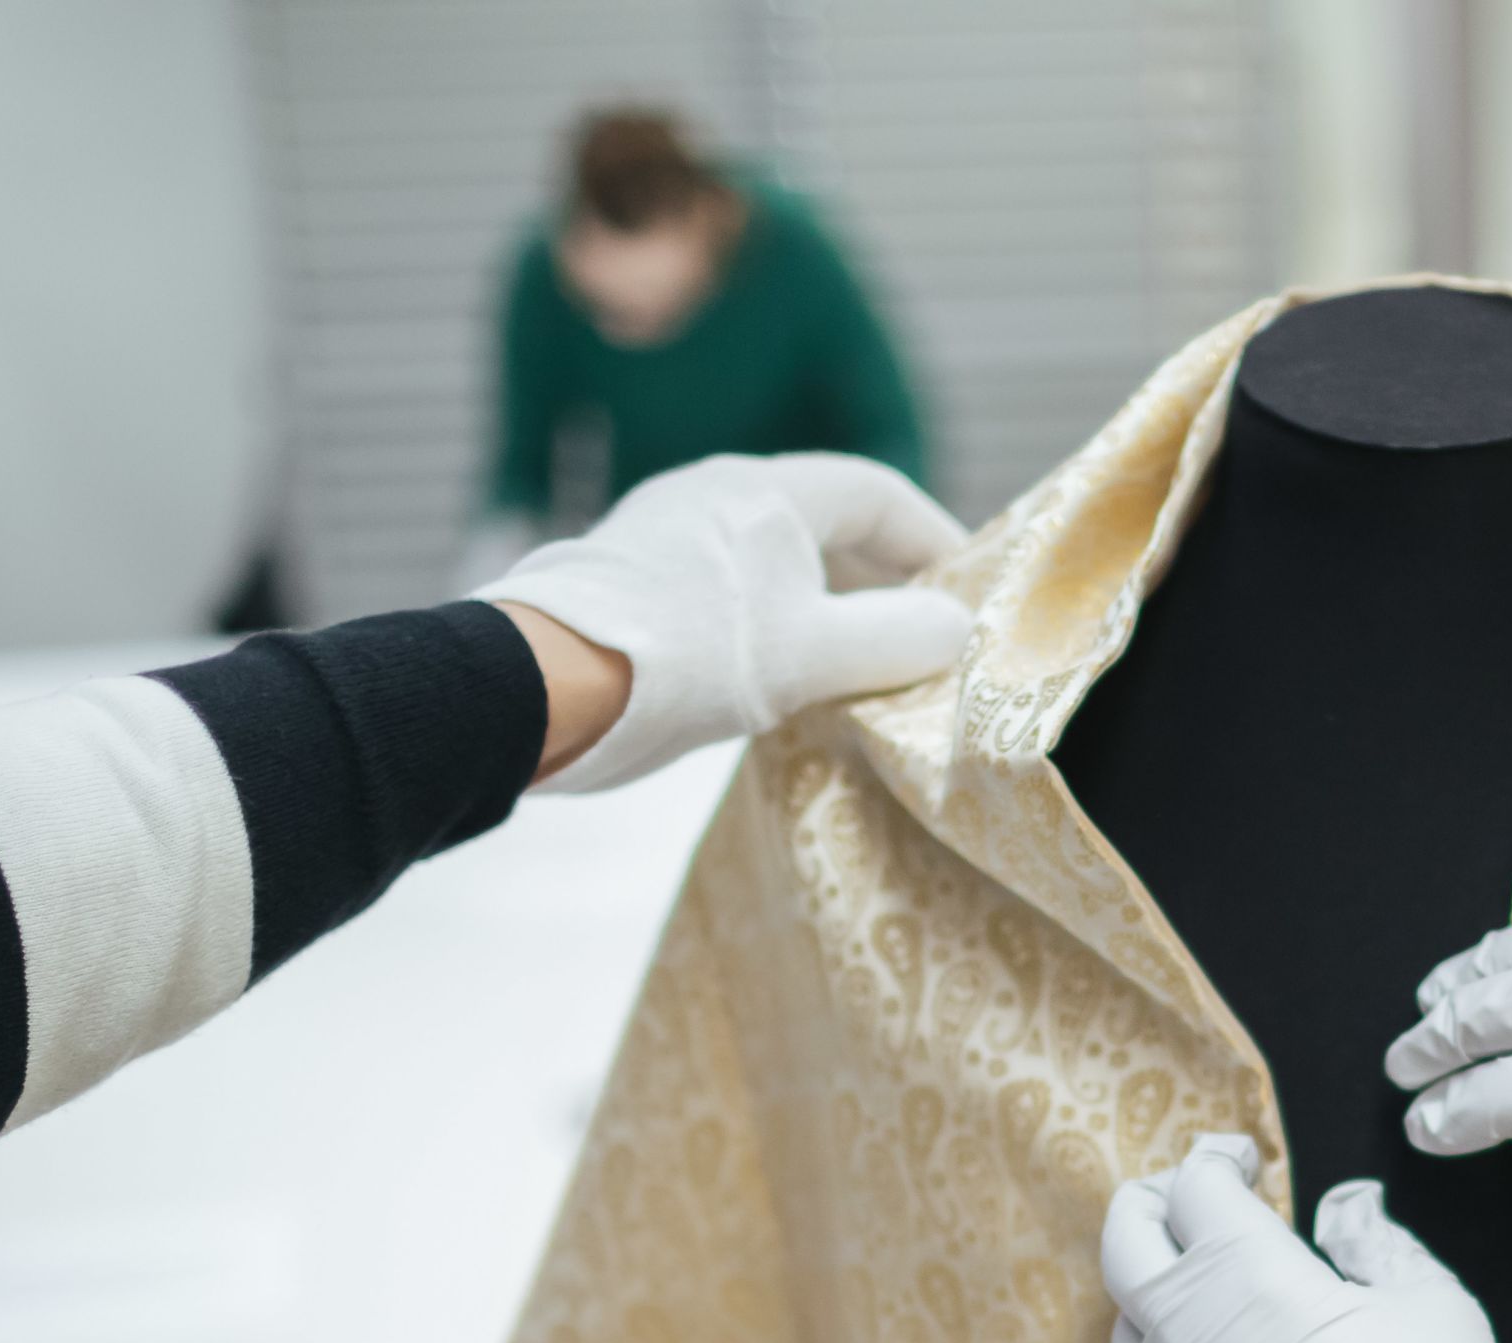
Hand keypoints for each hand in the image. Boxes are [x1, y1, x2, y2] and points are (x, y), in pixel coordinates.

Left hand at [476, 454, 974, 794]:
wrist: (543, 682)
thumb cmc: (688, 657)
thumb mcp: (812, 654)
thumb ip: (895, 639)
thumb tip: (953, 629)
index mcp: (769, 490)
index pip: (879, 494)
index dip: (935, 539)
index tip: (968, 594)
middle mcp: (718, 492)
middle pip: (825, 521)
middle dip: (882, 577)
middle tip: (919, 635)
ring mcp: (668, 531)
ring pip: (773, 558)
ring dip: (824, 604)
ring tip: (852, 665)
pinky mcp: (633, 577)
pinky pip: (728, 586)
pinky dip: (771, 621)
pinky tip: (771, 676)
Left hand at [1103, 1137, 1511, 1342]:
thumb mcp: (1430, 1304)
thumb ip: (1378, 1241)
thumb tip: (1346, 1205)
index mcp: (1243, 1272)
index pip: (1191, 1186)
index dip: (1214, 1158)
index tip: (1245, 1158)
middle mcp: (1190, 1330)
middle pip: (1125, 1239)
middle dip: (1152, 1201)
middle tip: (1196, 1195)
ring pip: (1128, 1320)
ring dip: (1155, 1281)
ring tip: (1206, 1277)